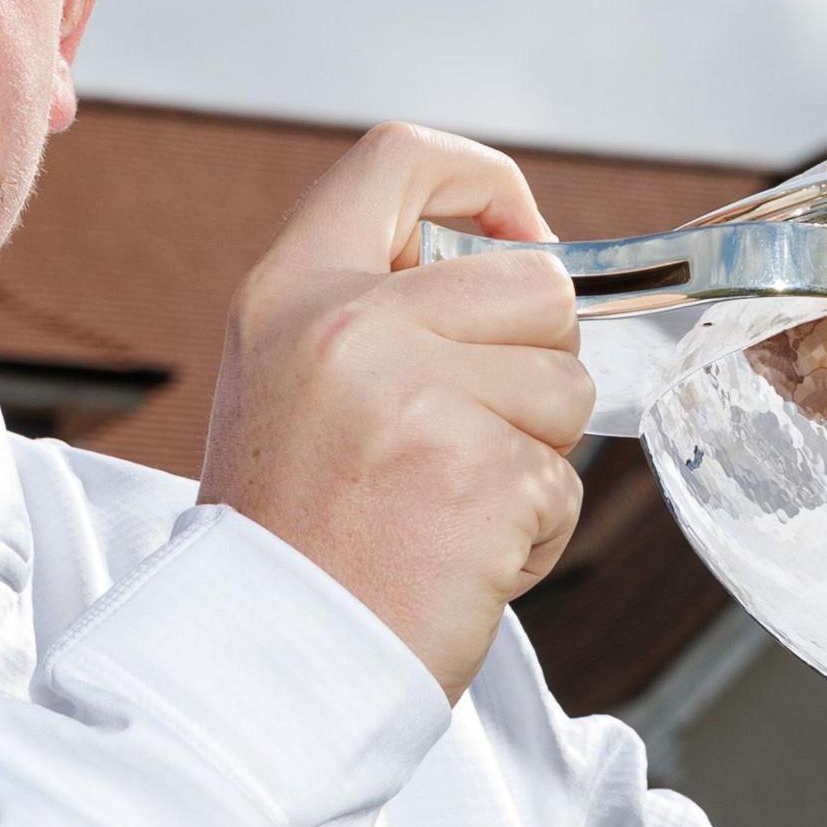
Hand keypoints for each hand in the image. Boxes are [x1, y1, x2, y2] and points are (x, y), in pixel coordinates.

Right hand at [197, 123, 594, 698]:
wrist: (258, 668)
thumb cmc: (288, 541)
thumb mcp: (287, 385)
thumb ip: (374, 314)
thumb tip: (522, 270)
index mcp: (291, 291)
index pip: (400, 158)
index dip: (487, 187)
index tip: (518, 242)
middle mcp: (349, 327)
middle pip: (535, 282)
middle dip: (535, 363)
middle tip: (466, 436)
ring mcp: (418, 400)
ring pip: (568, 386)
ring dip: (533, 458)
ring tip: (445, 509)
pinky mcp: (482, 479)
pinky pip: (564, 485)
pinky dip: (531, 536)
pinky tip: (456, 560)